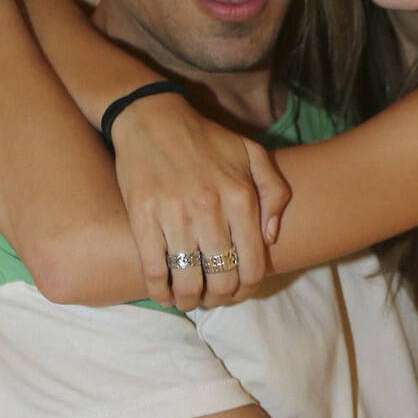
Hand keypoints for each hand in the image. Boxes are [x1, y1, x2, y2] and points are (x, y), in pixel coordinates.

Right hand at [110, 94, 290, 308]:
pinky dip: (159, 291)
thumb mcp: (253, 154)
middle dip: (221, 297)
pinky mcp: (142, 216)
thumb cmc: (207, 139)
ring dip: (191, 300)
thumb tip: (271, 237)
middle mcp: (210, 209)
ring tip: (190, 299)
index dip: (248, 287)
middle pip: (222, 278)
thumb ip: (275, 193)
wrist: (153, 117)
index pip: (253, 264)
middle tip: (215, 297)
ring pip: (187, 280)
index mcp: (240, 197)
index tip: (239, 290)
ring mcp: (174, 214)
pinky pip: (152, 268)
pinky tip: (165, 294)